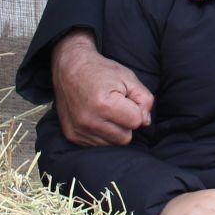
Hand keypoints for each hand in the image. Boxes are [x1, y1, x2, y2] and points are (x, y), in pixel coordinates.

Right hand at [51, 31, 152, 146]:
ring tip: (106, 112)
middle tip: (117, 107)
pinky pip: (98, 145)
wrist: (69, 69)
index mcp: (104, 104)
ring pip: (112, 144)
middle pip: (125, 137)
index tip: (127, 100)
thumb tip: (145, 122)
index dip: (136, 110)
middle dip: (126, 123)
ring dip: (114, 131)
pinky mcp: (73, 136)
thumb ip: (144, 99)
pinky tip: (97, 118)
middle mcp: (89, 121)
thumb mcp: (128, 78)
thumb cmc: (101, 72)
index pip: (136, 122)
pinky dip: (102, 134)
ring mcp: (78, 130)